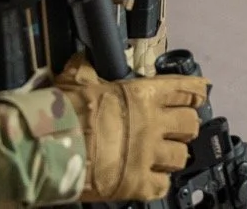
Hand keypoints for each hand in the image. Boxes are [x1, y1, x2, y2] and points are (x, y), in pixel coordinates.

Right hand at [55, 53, 208, 201]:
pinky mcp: (139, 184)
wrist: (49, 148)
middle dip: (185, 127)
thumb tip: (83, 61)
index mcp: (144, 95)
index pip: (187, 90)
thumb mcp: (77, 81)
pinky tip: (149, 179)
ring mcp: (148, 155)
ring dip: (173, 156)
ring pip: (181, 156)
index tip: (198, 95)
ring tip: (162, 156)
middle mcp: (154, 123)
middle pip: (191, 124)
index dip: (195, 93)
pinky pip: (162, 185)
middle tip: (175, 130)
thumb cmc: (63, 112)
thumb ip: (88, 72)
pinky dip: (158, 183)